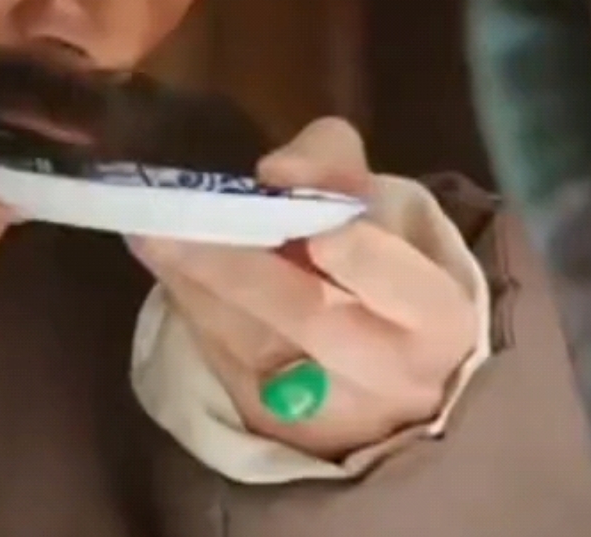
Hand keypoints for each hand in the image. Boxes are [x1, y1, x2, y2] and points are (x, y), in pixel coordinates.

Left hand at [131, 118, 477, 458]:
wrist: (377, 373)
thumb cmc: (381, 270)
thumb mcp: (380, 206)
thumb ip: (334, 168)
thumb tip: (277, 174)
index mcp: (439, 318)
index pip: (410, 292)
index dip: (368, 261)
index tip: (323, 229)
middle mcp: (389, 375)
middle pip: (312, 317)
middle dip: (240, 264)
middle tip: (177, 221)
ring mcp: (326, 409)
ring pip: (251, 339)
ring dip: (193, 280)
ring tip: (151, 232)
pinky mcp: (270, 421)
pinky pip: (220, 356)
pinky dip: (188, 302)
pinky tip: (164, 262)